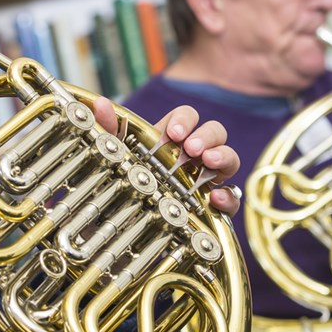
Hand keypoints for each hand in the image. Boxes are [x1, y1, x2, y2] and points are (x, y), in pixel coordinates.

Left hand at [93, 98, 241, 215]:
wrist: (123, 226)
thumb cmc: (123, 185)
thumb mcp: (113, 159)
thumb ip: (107, 131)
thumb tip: (100, 104)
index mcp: (172, 140)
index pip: (187, 117)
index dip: (184, 119)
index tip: (174, 133)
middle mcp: (194, 156)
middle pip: (214, 132)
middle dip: (206, 135)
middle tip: (191, 148)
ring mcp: (207, 179)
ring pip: (229, 158)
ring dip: (223, 156)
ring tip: (208, 161)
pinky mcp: (214, 206)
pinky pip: (232, 198)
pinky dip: (228, 196)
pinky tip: (215, 198)